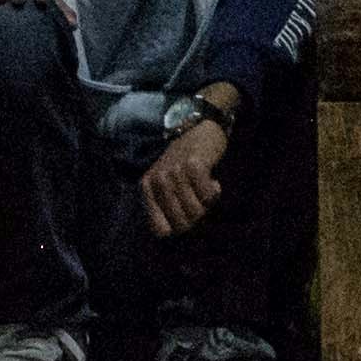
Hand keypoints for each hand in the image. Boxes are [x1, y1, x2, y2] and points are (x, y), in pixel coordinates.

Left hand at [140, 108, 229, 236]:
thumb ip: (166, 205)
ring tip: (205, 188)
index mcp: (147, 188)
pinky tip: (213, 181)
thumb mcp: (166, 182)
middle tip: (199, 200)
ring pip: (195, 211)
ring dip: (206, 204)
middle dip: (195, 217)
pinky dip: (214, 192)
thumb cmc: (184, 161)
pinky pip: (208, 196)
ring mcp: (175, 172)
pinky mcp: (193, 166)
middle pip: (181, 224)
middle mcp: (157, 181)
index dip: (177, 228)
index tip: (186, 216)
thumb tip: (177, 233)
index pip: (159, 230)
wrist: (200, 127)